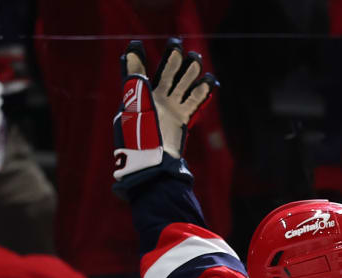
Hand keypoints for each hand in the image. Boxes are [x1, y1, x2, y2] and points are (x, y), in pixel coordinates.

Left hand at [112, 39, 216, 189]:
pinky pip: (193, 101)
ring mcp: (168, 109)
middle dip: (172, 59)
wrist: (152, 167)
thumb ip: (134, 86)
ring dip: (189, 71)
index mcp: (136, 98)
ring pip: (181, 84)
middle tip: (177, 45)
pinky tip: (210, 80)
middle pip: (165, 74)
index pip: (137, 73)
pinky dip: (202, 90)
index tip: (135, 45)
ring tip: (195, 59)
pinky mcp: (181, 119)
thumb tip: (133, 61)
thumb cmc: (137, 141)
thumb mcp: (131, 112)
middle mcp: (153, 101)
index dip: (136, 59)